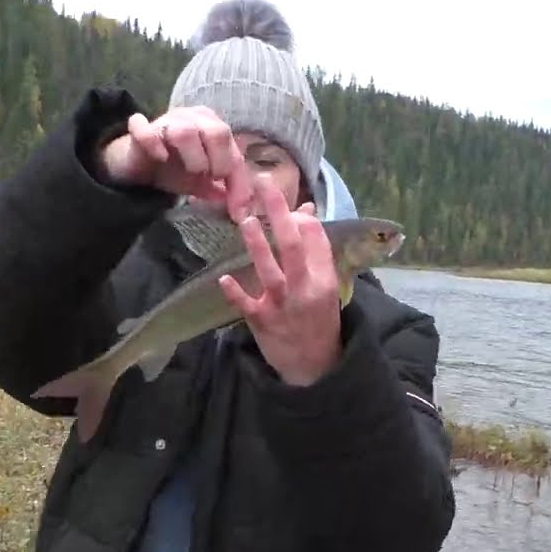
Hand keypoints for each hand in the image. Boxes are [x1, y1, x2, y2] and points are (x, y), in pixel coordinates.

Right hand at [102, 106, 252, 221]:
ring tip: (192, 171)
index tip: (239, 211)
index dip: (239, 182)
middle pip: (217, 132)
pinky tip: (160, 158)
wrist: (137, 164)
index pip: (234, 150)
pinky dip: (153, 143)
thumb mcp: (203, 182)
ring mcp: (166, 120)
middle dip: (219, 162)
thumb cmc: (175, 168)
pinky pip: (144, 129)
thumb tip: (244, 209)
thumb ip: (224, 190)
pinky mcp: (140, 130)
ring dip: (193, 157)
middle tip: (210, 178)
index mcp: (212, 126)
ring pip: (185, 132)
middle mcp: (192, 117)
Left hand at [219, 175, 341, 386]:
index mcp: (325, 279)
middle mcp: (305, 290)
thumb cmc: (319, 319)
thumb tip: (304, 211)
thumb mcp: (326, 285)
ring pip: (270, 271)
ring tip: (246, 220)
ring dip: (257, 245)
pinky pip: (247, 305)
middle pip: (293, 246)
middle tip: (263, 184)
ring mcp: (282, 306)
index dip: (301, 217)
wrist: (314, 367)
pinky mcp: (262, 322)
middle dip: (279, 213)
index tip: (291, 203)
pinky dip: (236, 293)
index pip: (315, 240)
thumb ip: (315, 251)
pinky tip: (224, 279)